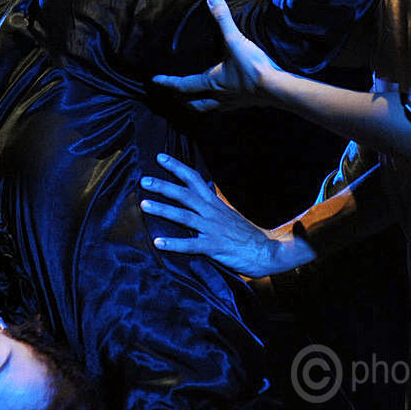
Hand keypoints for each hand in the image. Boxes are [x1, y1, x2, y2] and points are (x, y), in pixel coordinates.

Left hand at [140, 153, 295, 276]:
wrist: (267, 252)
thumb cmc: (245, 235)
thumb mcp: (228, 214)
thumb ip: (212, 205)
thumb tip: (201, 192)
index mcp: (214, 203)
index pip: (194, 179)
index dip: (177, 167)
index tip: (160, 157)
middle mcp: (212, 212)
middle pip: (184, 194)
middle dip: (163, 186)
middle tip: (143, 180)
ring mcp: (212, 229)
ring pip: (184, 216)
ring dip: (163, 209)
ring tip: (143, 205)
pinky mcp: (214, 247)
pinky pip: (191, 245)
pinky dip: (174, 243)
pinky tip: (158, 242)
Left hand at [150, 0, 279, 110]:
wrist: (278, 89)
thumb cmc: (253, 67)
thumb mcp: (236, 41)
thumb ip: (223, 20)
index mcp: (211, 81)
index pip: (183, 84)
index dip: (168, 82)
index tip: (155, 81)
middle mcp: (219, 95)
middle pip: (195, 103)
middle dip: (183, 99)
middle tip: (175, 95)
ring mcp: (233, 102)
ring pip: (210, 108)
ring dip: (201, 105)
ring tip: (197, 101)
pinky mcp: (247, 103)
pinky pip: (228, 107)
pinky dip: (222, 104)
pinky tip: (227, 99)